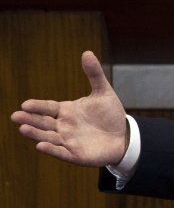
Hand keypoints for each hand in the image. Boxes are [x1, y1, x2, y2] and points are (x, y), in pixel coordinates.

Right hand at [9, 51, 128, 166]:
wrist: (123, 136)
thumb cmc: (110, 115)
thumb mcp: (103, 92)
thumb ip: (94, 74)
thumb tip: (87, 52)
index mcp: (66, 111)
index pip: (47, 108)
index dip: (37, 106)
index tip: (25, 104)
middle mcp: (63, 126)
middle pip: (43, 122)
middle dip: (30, 120)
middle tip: (15, 116)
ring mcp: (67, 141)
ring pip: (48, 137)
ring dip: (36, 134)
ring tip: (23, 128)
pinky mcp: (75, 154)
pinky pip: (61, 152)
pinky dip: (51, 150)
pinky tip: (40, 146)